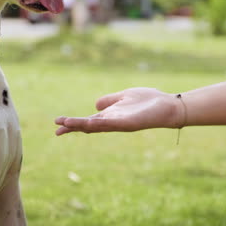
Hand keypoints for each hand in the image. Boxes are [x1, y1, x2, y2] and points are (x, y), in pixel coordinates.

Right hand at [55, 88, 183, 134]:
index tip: (57, 124)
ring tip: (65, 124)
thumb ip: (110, 100)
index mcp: (110, 116)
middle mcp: (113, 122)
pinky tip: (87, 122)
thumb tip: (95, 105)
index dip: (73, 123)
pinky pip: (110, 124)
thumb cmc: (148, 101)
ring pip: (96, 126)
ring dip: (80, 125)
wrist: (168, 106)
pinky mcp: (128, 123)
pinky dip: (97, 124)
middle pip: (88, 126)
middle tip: (57, 129)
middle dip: (73, 127)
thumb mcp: (124, 96)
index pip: (87, 121)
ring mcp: (119, 124)